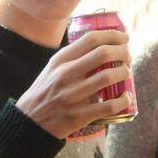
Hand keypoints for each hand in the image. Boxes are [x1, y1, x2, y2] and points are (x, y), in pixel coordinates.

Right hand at [15, 29, 131, 138]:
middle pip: (103, 54)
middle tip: (128, 56)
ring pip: (108, 77)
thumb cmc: (44, 92)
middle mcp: (65, 75)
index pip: (91, 39)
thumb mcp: (51, 69)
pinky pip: (109, 106)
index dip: (113, 35)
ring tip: (126, 73)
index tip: (124, 37)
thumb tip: (102, 45)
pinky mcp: (79, 116)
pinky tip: (126, 97)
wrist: (28, 122)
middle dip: (123, 52)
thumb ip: (72, 57)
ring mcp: (72, 96)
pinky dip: (123, 100)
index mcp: (59, 61)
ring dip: (124, 73)